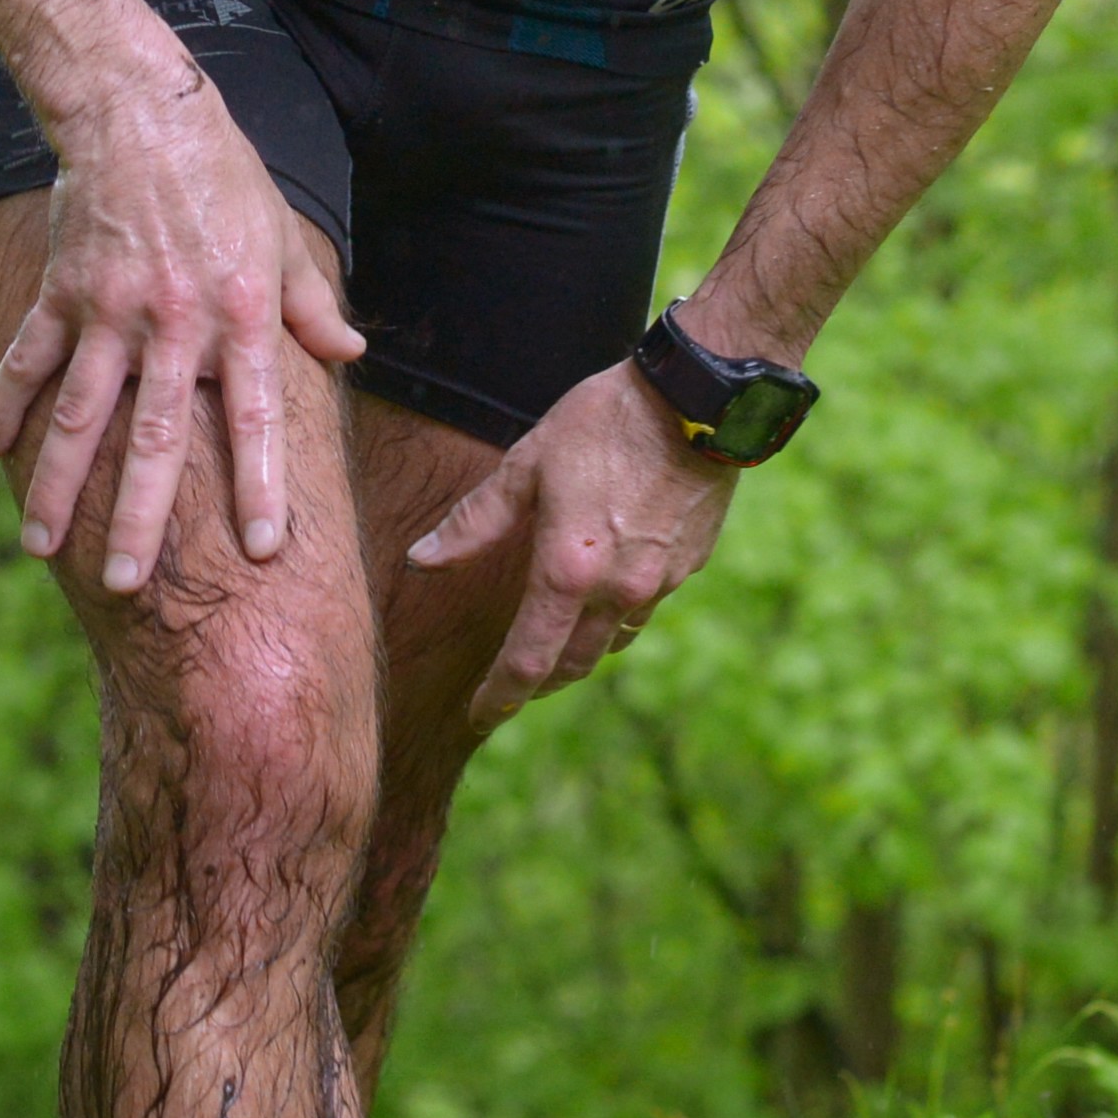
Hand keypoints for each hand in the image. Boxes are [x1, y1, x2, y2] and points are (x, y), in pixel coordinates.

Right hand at [0, 69, 364, 592]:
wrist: (142, 109)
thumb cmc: (222, 175)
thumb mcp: (281, 237)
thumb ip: (311, 305)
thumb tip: (350, 352)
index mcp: (239, 316)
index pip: (255, 419)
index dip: (261, 485)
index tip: (263, 549)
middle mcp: (175, 324)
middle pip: (155, 439)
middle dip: (140, 518)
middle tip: (127, 584)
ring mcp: (110, 312)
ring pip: (79, 415)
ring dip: (57, 486)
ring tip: (40, 548)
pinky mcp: (62, 292)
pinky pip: (27, 360)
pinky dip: (3, 406)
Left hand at [404, 359, 738, 722]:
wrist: (697, 401)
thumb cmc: (602, 423)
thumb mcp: (526, 464)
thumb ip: (474, 522)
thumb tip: (420, 560)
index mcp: (567, 570)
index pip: (527, 660)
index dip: (500, 696)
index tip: (480, 716)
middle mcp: (615, 591)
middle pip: (571, 665)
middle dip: (538, 683)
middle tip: (512, 686)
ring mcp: (658, 583)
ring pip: (611, 642)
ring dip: (579, 652)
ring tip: (555, 643)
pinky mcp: (688, 566)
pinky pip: (645, 608)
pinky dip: (617, 614)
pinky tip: (607, 591)